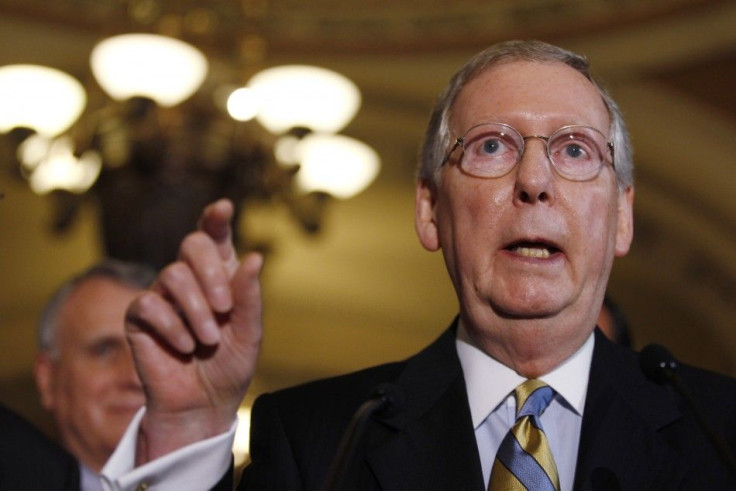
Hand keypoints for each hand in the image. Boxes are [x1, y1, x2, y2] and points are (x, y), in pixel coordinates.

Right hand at [125, 199, 263, 461]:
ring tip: (208, 340)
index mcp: (220, 277)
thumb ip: (249, 297)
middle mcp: (190, 279)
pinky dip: (171, 326)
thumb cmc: (228, 366)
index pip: (215, 237)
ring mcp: (162, 296)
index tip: (223, 208)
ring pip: (172, 274)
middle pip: (192, 244)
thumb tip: (254, 257)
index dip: (216, 219)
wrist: (203, 405)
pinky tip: (185, 347)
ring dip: (195, 309)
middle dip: (211, 272)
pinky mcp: (139, 318)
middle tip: (225, 308)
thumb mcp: (249, 334)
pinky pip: (149, 304)